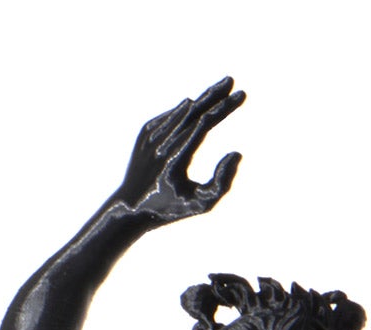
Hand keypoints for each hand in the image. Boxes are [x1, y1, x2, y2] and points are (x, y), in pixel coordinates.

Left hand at [116, 78, 243, 225]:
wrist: (130, 208)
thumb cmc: (171, 208)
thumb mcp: (202, 204)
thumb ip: (222, 182)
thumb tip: (236, 153)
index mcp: (174, 160)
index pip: (203, 125)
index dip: (223, 108)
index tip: (240, 95)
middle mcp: (161, 144)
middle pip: (193, 111)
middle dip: (214, 95)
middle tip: (231, 80)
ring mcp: (150, 135)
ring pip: (181, 111)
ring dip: (202, 99)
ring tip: (221, 87)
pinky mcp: (145, 132)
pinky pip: (170, 117)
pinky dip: (186, 112)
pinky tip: (198, 108)